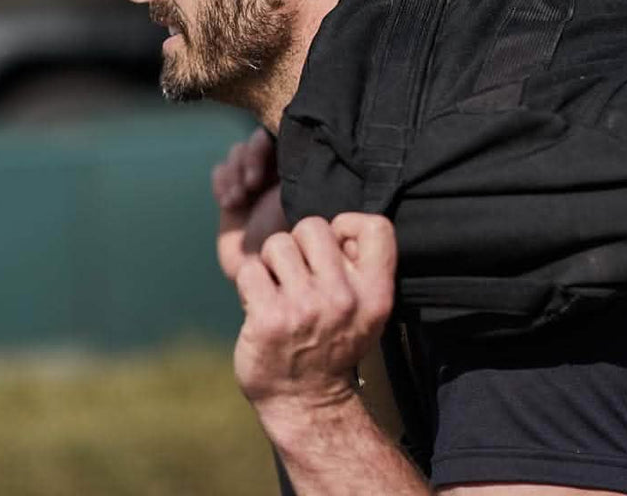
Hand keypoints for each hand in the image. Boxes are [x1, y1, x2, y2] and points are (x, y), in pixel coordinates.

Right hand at [212, 126, 287, 280]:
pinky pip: (220, 171)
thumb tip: (293, 140)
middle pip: (254, 141)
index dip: (264, 145)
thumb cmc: (297, 245)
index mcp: (299, 169)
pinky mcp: (233, 196)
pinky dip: (222, 181)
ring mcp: (253, 184)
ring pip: (236, 154)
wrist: (271, 278)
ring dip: (234, 172)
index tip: (264, 174)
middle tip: (250, 186)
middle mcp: (277, 173)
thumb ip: (298, 173)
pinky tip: (229, 202)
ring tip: (237, 199)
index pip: (279, 135)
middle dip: (248, 159)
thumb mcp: (302, 203)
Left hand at [232, 213, 396, 417]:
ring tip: (280, 291)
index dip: (348, 225)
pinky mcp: (269, 317)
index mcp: (375, 294)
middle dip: (300, 244)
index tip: (336, 248)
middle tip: (299, 275)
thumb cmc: (332, 343)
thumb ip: (359, 266)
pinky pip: (250, 269)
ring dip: (273, 265)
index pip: (376, 226)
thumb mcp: (366, 309)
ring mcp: (305, 308)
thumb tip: (337, 224)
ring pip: (278, 244)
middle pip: (313, 226)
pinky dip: (251, 284)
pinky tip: (260, 306)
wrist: (305, 402)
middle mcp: (343, 298)